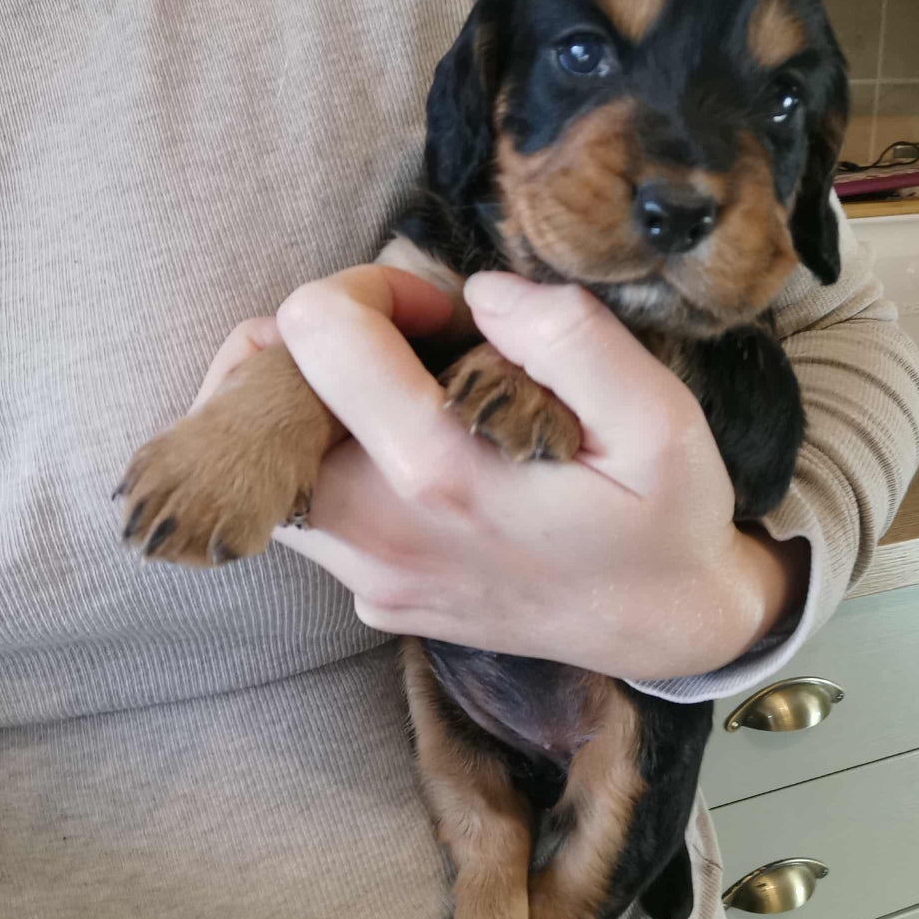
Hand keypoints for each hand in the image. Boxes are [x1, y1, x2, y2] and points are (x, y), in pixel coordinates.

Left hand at [198, 270, 806, 678]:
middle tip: (412, 350)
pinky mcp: (374, 599)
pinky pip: (309, 512)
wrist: (665, 629)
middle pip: (253, 395)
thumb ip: (569, 337)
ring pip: (269, 461)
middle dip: (325, 344)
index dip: (373, 288)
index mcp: (439, 474)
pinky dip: (334, 465)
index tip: (440, 314)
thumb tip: (479, 295)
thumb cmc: (665, 519)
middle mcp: (378, 533)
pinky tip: (414, 461)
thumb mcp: (659, 418)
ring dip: (319, 405)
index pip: (315, 330)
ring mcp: (368, 576)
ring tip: (407, 398)